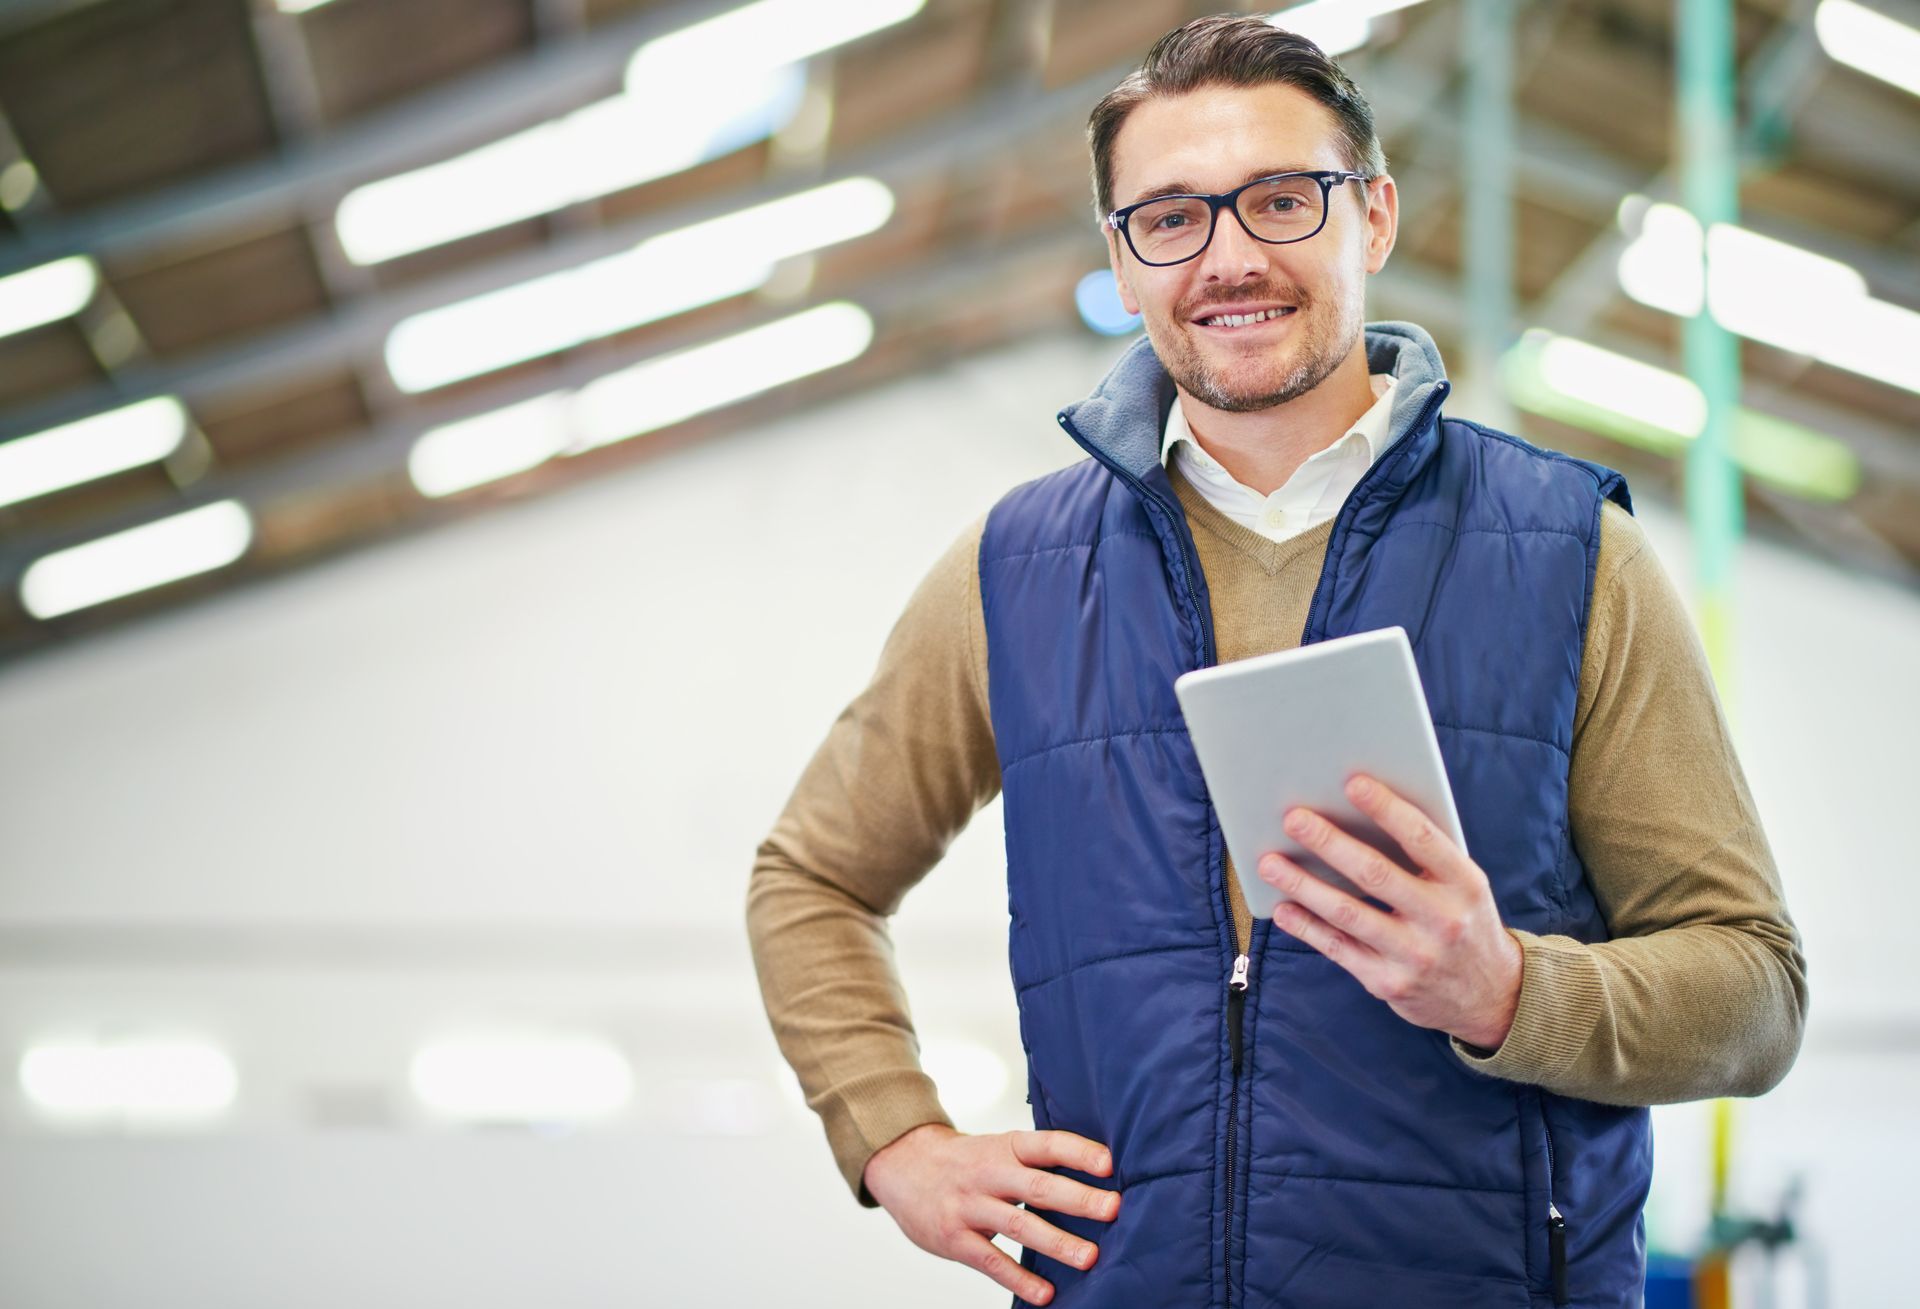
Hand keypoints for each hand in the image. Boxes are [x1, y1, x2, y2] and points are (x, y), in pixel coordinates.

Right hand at [862, 1122, 1121, 1304]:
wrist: (903, 1164)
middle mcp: (988, 1172)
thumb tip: (1097, 1175)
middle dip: (1077, 1198)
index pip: (1045, 1144)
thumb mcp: (998, 1147)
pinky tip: (1045, 1293)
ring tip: (1090, 1258)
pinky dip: (1018, 1279)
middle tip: (1113, 1209)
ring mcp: (969, 1205)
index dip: (1077, 1151)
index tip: (1109, 1163)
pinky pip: (990, 1260)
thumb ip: (1036, 1161)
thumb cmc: (965, 1161)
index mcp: (1005, 1146)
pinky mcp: (954, 1237)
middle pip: (1037, 1185)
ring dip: (1056, 1242)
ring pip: (1018, 1223)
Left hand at [1257, 773, 1523, 1050]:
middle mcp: (1443, 920)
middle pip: (1376, 874)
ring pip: (1348, 914)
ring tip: (1269, 862)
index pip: (1422, 838)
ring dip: (1303, 885)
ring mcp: (1414, 956)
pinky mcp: (1388, 983)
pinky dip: (1306, 927)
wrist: (1491, 996)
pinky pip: (1338, 949)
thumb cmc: (1463, 921)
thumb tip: (1358, 812)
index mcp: (1465, 884)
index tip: (1353, 782)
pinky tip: (1282, 907)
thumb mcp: (1463, 886)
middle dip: (1330, 842)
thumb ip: (1425, 855)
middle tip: (1294, 818)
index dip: (1387, 809)